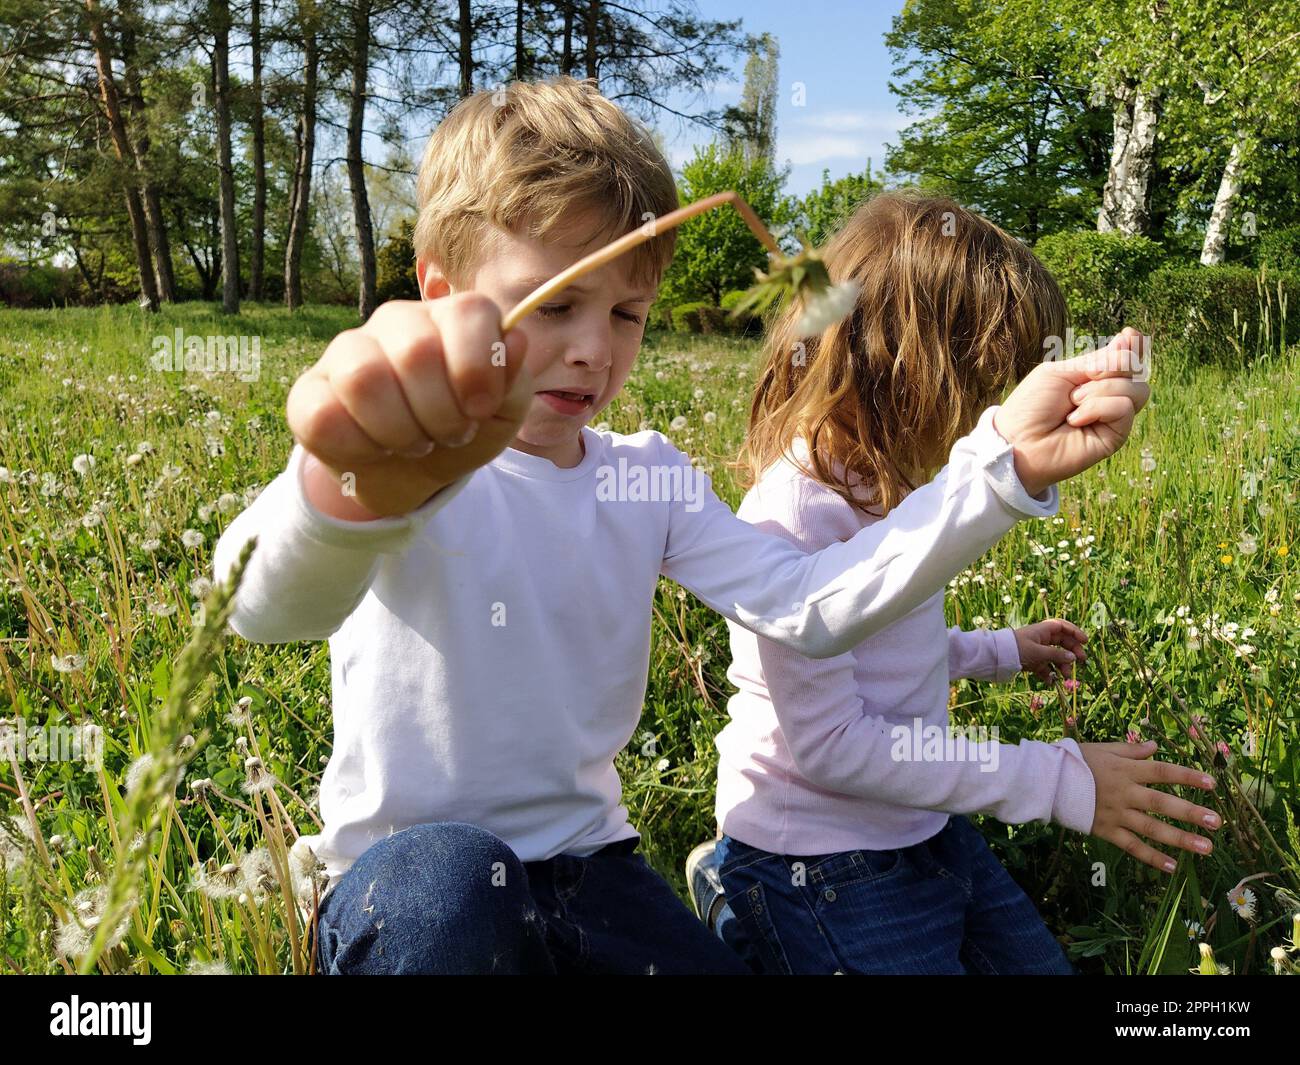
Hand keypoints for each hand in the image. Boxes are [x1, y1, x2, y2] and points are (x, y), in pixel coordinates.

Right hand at [287, 297, 530, 516]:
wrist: (412, 473)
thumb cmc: (461, 431)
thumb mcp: (501, 415)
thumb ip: (512, 381)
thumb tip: (514, 341)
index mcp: (451, 318)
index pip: (470, 311)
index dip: (478, 368)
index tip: (480, 410)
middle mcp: (397, 321)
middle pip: (417, 350)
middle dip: (442, 413)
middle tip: (449, 434)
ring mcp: (348, 351)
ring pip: (364, 378)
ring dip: (401, 431)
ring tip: (414, 442)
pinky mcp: (310, 391)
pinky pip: (326, 416)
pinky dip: (361, 447)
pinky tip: (374, 449)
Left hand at [993, 326, 1150, 496]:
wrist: (1018, 441)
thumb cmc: (1031, 406)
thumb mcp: (1061, 373)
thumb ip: (1096, 360)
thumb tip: (1128, 339)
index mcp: (1094, 377)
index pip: (1127, 356)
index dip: (1135, 344)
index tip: (1128, 334)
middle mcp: (1108, 395)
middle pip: (1135, 369)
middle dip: (1111, 366)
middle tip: (1080, 381)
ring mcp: (1113, 417)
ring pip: (1137, 389)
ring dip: (1100, 390)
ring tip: (1072, 403)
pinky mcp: (1115, 437)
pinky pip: (1124, 408)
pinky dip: (1097, 408)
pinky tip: (1075, 420)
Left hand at [1014, 618, 1086, 680]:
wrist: (996, 658)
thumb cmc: (1017, 649)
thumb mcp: (1038, 652)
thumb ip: (1056, 655)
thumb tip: (1073, 658)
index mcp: (1043, 631)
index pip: (1062, 627)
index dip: (1075, 632)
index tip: (1085, 641)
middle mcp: (1041, 639)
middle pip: (1062, 643)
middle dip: (1072, 652)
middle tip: (1081, 661)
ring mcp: (1037, 651)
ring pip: (1055, 657)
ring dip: (1062, 666)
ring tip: (1066, 677)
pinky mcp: (1032, 662)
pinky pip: (1045, 667)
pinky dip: (1049, 674)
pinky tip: (1052, 682)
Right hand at [1080, 740, 1219, 873]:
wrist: (1045, 782)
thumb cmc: (1075, 761)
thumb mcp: (1102, 749)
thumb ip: (1130, 750)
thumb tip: (1155, 746)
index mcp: (1125, 769)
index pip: (1162, 772)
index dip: (1187, 777)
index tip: (1212, 784)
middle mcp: (1124, 792)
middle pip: (1162, 803)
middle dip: (1190, 812)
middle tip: (1217, 822)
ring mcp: (1116, 813)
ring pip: (1152, 828)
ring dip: (1180, 838)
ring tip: (1206, 848)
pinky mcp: (1106, 830)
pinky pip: (1132, 846)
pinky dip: (1152, 857)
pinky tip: (1173, 867)